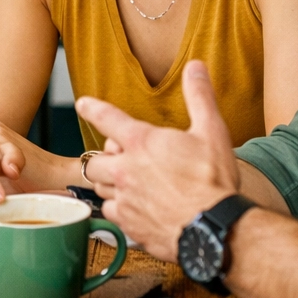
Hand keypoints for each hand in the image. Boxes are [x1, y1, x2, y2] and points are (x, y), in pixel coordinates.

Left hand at [75, 61, 240, 261]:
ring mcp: (124, 198)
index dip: (93, 109)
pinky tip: (134, 208)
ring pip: (100, 188)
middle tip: (122, 159)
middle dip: (104, 158)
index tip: (83, 104)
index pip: (107, 118)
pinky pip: (110, 213)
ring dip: (109, 183)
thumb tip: (196, 67)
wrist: (214, 229)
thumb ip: (200, 97)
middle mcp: (125, 170)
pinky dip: (118, 209)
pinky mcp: (128, 224)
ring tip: (129, 183)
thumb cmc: (213, 181)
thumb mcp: (212, 131)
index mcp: (141, 142)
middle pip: (95, 160)